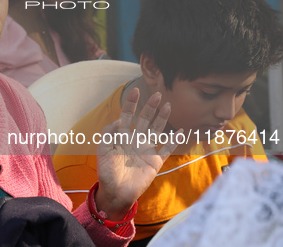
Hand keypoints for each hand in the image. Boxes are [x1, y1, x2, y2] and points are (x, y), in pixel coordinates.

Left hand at [95, 88, 178, 220]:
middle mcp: (135, 139)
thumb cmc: (107, 170)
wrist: (115, 192)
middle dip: (150, 107)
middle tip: (157, 94)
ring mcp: (146, 149)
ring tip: (167, 106)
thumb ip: (109, 132)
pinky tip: (180, 131)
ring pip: (157, 130)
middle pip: (145, 119)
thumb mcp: (103, 148)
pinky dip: (173, 141)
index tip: (136, 91)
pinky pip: (166, 149)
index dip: (131, 103)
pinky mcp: (154, 161)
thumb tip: (119, 120)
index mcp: (122, 135)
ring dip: (162, 118)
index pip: (127, 115)